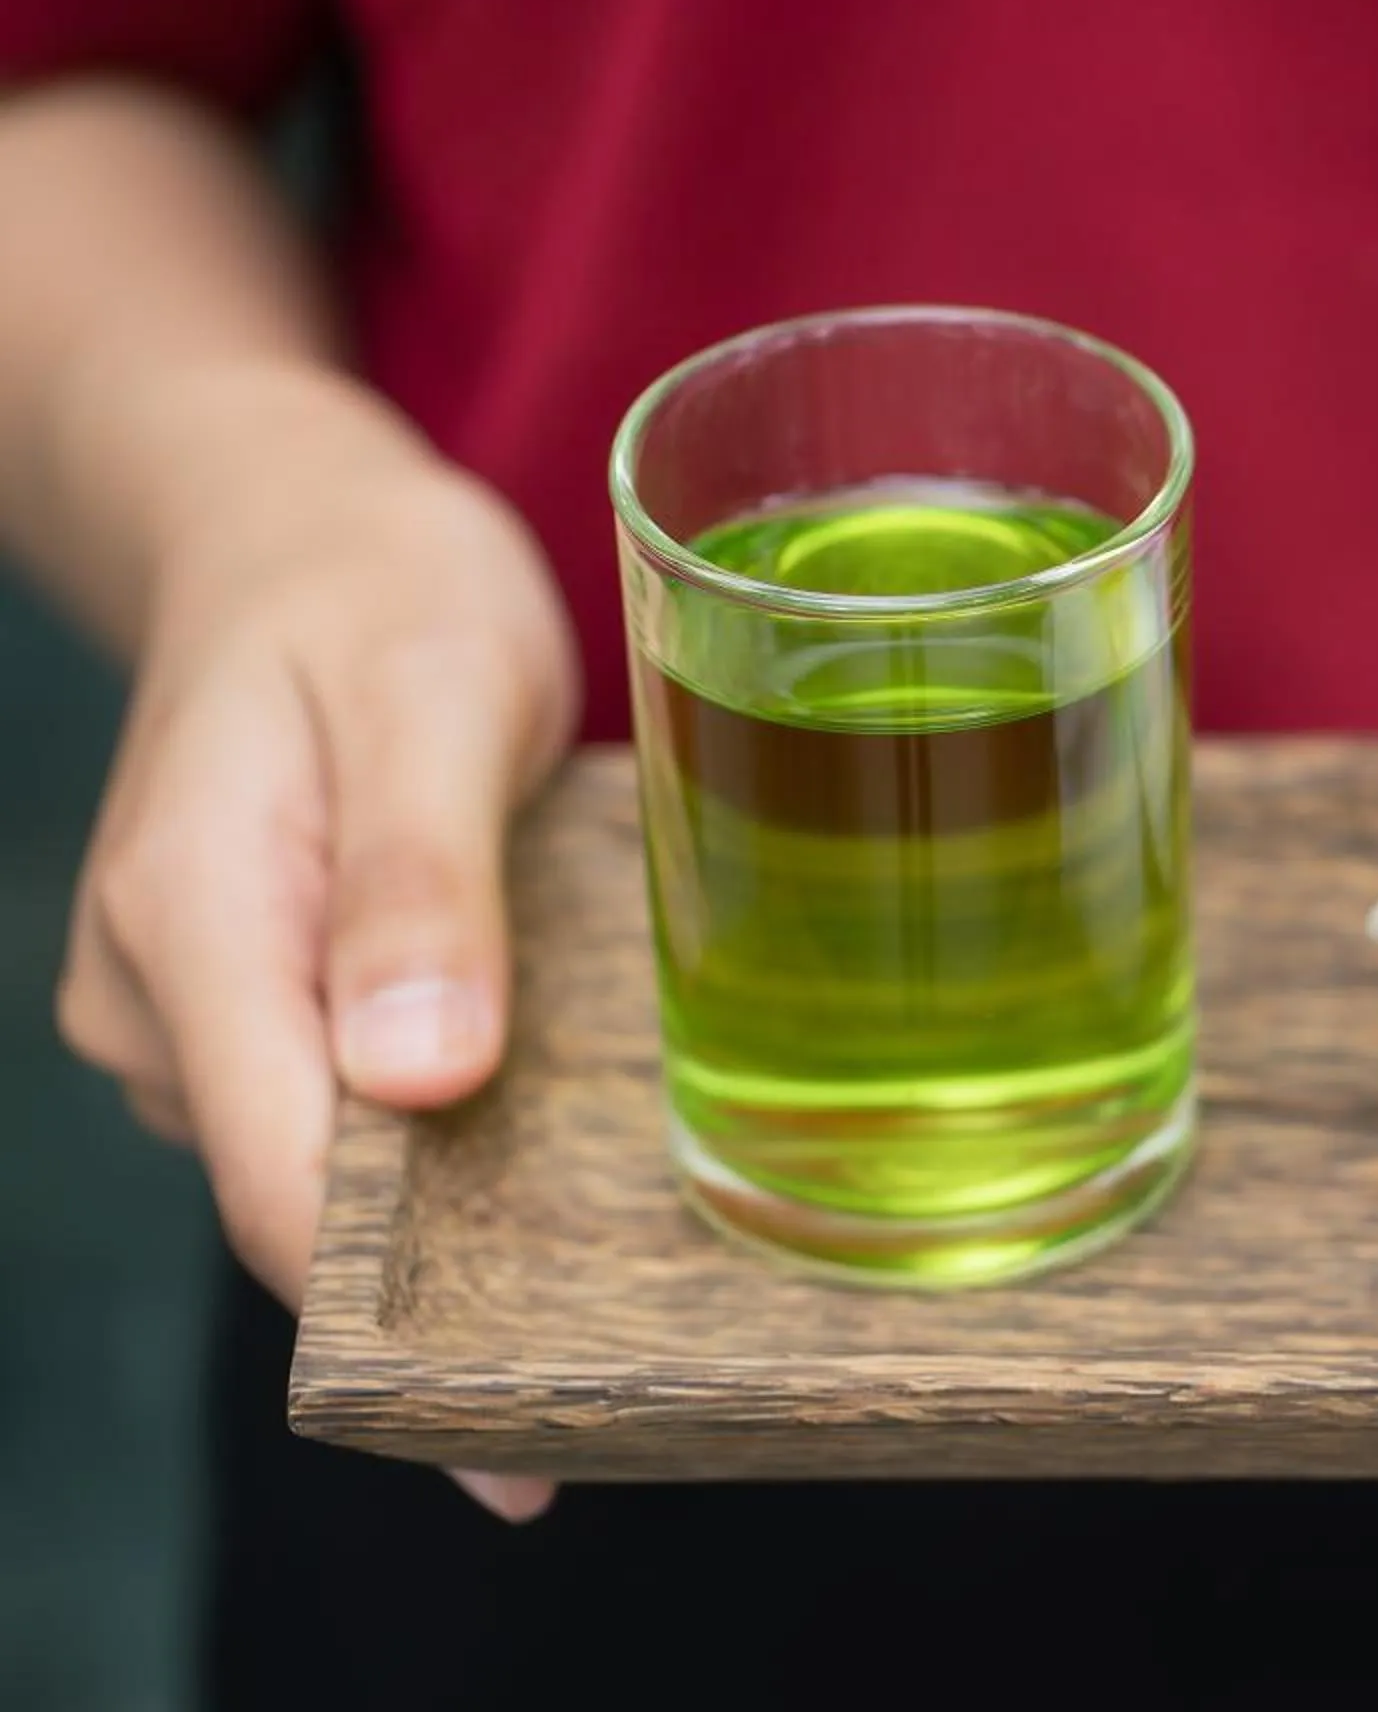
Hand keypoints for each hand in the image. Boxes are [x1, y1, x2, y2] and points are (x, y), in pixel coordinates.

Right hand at [52, 415, 578, 1521]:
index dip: (397, 1334)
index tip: (524, 1436)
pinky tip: (547, 1136)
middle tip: (631, 1351)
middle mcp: (162, 996)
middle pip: (304, 1210)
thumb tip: (416, 1083)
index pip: (281, 1191)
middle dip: (447, 1291)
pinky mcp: (245, 1000)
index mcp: (193, 925)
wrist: (287, 525)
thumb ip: (420, 885)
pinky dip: (434, 1139)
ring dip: (453, 1208)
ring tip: (619, 1239)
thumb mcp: (428, 694)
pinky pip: (337, 1111)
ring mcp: (192, 1008)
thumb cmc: (373, 586)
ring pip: (326, 1167)